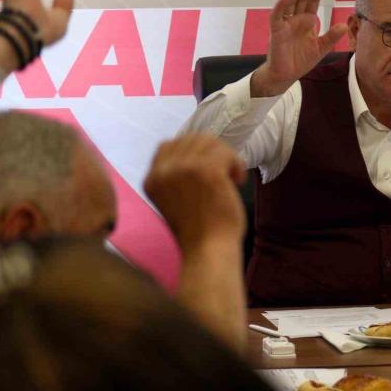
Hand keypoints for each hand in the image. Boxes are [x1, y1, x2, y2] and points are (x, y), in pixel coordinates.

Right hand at [143, 134, 246, 253]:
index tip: (208, 167)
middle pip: (192, 139)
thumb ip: (177, 176)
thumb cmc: (198, 231)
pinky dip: (237, 164)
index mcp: (152, 179)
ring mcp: (183, 168)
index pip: (168, 145)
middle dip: (213, 152)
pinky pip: (227, 152)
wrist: (208, 251)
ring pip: (211, 143)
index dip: (192, 150)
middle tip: (225, 174)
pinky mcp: (206, 170)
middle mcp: (163, 171)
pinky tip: (238, 181)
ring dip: (227, 158)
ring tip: (232, 179)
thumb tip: (200, 148)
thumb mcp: (175, 200)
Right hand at [250, 0, 347, 96]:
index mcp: (306, 22)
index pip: (312, 4)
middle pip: (301, 0)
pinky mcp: (276, 31)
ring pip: (289, 4)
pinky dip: (280, 6)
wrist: (287, 75)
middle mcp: (295, 20)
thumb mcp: (321, 48)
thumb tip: (344, 25)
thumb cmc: (301, 60)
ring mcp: (285, 24)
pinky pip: (276, 16)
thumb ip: (331, 36)